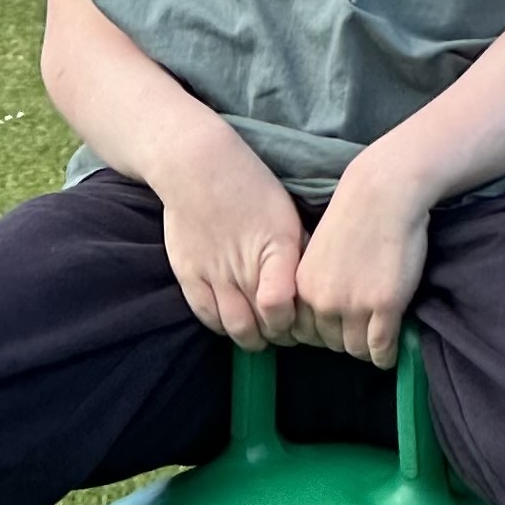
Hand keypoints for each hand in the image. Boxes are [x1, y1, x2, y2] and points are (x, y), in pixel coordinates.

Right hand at [159, 128, 303, 348]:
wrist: (196, 167)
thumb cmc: (249, 186)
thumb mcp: (287, 215)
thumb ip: (299, 253)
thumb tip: (315, 284)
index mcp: (276, 250)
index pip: (282, 307)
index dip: (294, 324)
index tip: (299, 322)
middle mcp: (245, 266)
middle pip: (264, 325)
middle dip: (278, 335)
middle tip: (283, 332)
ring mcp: (214, 274)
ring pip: (236, 329)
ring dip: (252, 338)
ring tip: (260, 332)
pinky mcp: (189, 275)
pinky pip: (208, 317)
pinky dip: (224, 327)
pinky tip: (233, 320)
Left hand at [288, 157, 430, 368]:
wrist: (385, 193)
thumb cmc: (355, 215)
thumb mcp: (319, 252)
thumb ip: (317, 283)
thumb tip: (326, 312)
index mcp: (302, 287)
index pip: (304, 334)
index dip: (323, 333)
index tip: (339, 328)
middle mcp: (322, 301)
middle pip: (331, 345)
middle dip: (346, 340)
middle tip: (363, 330)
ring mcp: (354, 306)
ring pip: (356, 350)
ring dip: (367, 349)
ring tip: (378, 339)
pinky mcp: (385, 306)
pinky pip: (381, 348)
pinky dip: (386, 355)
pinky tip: (390, 350)